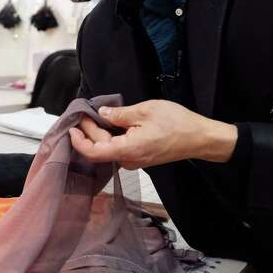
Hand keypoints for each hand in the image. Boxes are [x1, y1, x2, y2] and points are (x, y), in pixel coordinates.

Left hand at [69, 100, 237, 169]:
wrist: (200, 138)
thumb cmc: (177, 124)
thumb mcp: (145, 111)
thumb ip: (119, 114)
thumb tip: (102, 113)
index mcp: (127, 150)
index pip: (93, 152)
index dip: (79, 140)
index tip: (72, 127)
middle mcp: (128, 160)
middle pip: (99, 149)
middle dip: (89, 131)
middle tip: (85, 112)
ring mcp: (134, 161)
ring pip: (108, 149)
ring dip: (99, 134)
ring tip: (96, 116)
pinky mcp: (139, 157)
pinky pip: (118, 149)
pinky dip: (111, 137)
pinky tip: (111, 124)